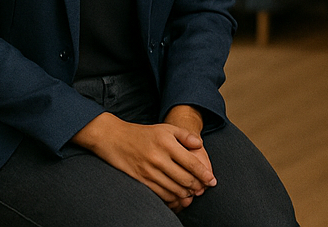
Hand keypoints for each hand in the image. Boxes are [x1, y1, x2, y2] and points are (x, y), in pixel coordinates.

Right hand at [73, 112, 216, 209]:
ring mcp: (149, 171)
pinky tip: (178, 196)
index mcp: (167, 143)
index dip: (204, 174)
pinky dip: (173, 198)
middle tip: (203, 189)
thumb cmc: (144, 134)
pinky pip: (161, 194)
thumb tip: (200, 144)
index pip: (192, 163)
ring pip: (174, 189)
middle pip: (185, 179)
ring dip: (187, 194)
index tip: (212, 181)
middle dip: (198, 187)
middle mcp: (159, 158)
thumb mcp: (165, 128)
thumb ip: (185, 135)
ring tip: (192, 193)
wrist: (115, 139)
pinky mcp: (141, 181)